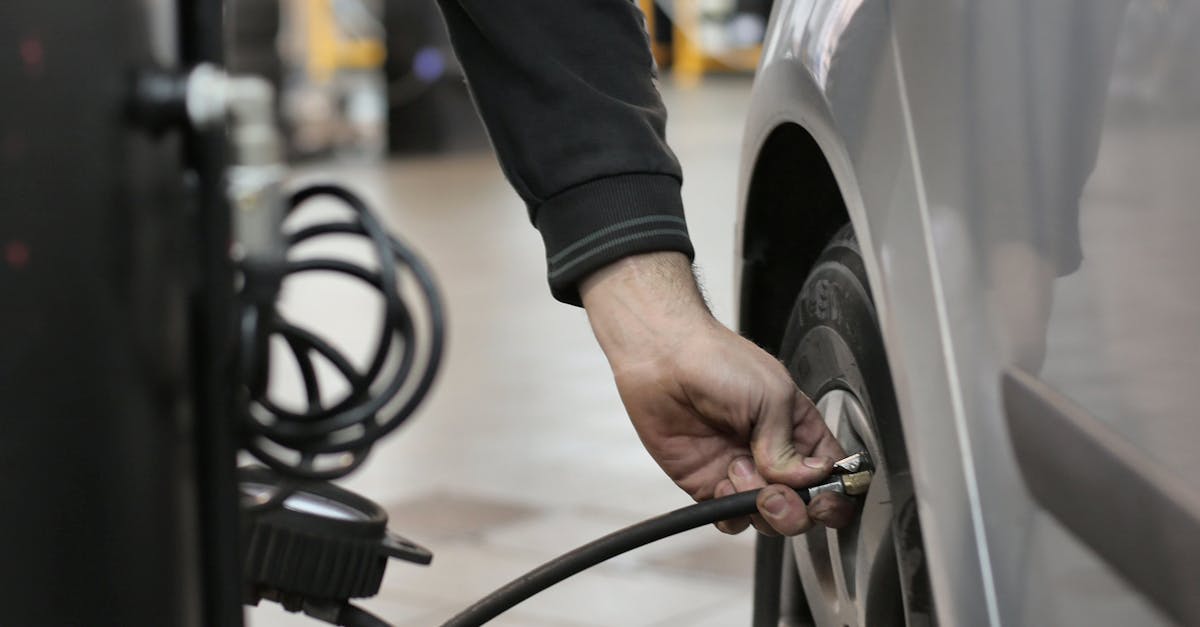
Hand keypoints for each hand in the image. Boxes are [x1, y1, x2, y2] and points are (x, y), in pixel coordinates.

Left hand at [580, 252, 853, 534]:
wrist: (663, 360)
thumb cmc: (718, 362)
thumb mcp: (771, 395)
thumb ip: (788, 445)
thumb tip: (803, 482)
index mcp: (801, 431)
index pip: (834, 477)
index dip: (836, 495)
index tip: (822, 497)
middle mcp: (777, 457)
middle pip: (806, 508)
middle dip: (795, 509)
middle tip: (775, 491)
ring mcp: (744, 474)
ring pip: (770, 520)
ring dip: (760, 506)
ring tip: (738, 467)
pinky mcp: (710, 486)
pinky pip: (732, 520)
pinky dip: (731, 512)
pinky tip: (721, 480)